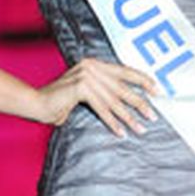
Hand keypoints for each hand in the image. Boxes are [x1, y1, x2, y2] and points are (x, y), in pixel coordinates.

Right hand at [35, 57, 158, 136]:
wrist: (37, 104)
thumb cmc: (59, 102)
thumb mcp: (85, 92)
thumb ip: (102, 91)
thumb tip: (126, 101)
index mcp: (94, 63)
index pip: (124, 71)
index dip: (142, 80)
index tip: (157, 90)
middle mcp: (91, 66)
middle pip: (122, 87)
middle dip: (139, 102)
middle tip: (153, 115)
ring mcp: (86, 75)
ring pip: (114, 100)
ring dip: (128, 117)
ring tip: (140, 128)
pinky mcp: (80, 87)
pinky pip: (102, 108)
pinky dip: (112, 122)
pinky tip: (121, 132)